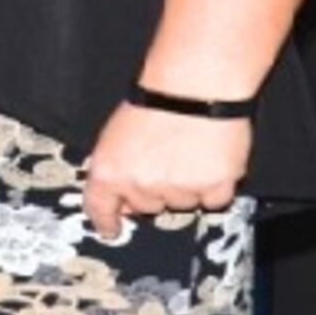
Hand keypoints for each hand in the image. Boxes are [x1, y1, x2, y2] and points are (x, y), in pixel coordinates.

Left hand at [80, 102, 248, 242]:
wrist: (195, 85)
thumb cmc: (156, 102)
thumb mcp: (116, 134)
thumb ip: (116, 167)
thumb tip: (122, 199)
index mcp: (109, 171)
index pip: (99, 208)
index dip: (106, 221)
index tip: (111, 229)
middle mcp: (140, 185)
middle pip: (147, 207)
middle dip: (156, 189)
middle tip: (167, 158)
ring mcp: (177, 189)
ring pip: (182, 204)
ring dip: (187, 185)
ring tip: (190, 150)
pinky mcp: (212, 187)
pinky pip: (214, 200)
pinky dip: (216, 185)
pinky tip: (212, 158)